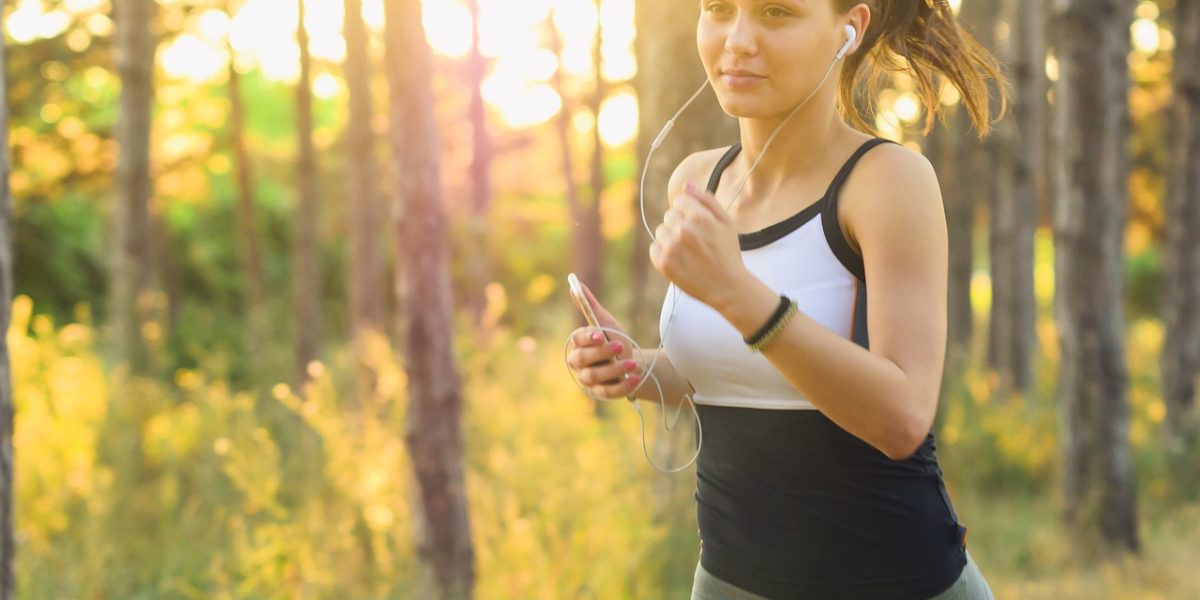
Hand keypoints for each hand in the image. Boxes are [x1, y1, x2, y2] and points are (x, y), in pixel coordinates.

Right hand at [565, 281, 641, 399]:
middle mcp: (578, 364)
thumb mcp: (606, 323)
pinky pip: (609, 392)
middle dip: (601, 353)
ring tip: (632, 364)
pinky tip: (635, 379)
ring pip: (595, 377)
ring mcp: (588, 381)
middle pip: (583, 360)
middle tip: (620, 346)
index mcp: (578, 345)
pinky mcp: (601, 394)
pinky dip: (622, 386)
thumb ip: (589, 306)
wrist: (631, 363)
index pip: (577, 341)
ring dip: (614, 370)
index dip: (588, 338)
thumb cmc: (614, 340)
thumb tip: (574, 283)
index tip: (600, 334)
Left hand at [649, 181, 747, 308]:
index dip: (689, 212)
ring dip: (671, 238)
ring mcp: (671, 248)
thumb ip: (706, 200)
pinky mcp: (663, 264)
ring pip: (661, 231)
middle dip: (680, 225)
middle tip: (695, 241)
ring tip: (688, 251)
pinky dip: (663, 253)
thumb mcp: (726, 222)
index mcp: (699, 217)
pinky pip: (654, 248)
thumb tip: (686, 185)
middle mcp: (683, 230)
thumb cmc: (727, 253)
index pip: (679, 201)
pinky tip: (680, 260)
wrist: (727, 287)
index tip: (698, 225)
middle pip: (669, 216)